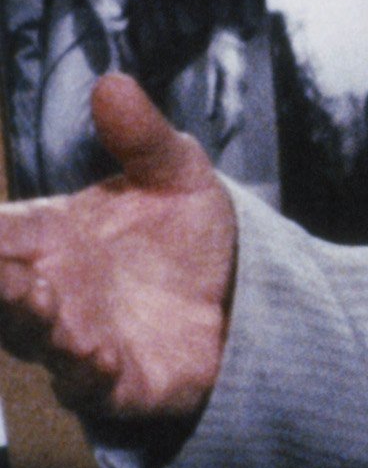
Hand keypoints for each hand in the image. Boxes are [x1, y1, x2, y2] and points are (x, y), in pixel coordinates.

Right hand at [0, 74, 235, 419]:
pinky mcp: (117, 384)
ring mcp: (74, 339)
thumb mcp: (177, 175)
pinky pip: (88, 385)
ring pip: (31, 336)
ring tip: (36, 295)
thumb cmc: (185, 237)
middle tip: (0, 263)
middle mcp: (46, 291)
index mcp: (42, 238)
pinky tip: (93, 354)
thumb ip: (143, 137)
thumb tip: (112, 81)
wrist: (243, 297)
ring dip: (27, 318)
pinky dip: (85, 372)